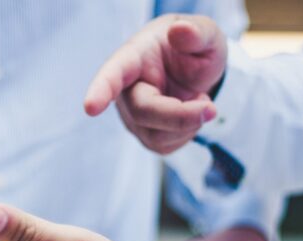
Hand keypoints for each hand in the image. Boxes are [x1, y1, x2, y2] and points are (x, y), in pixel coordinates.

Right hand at [84, 14, 227, 153]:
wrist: (194, 71)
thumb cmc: (193, 49)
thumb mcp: (205, 34)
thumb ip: (197, 32)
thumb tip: (181, 31)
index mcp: (133, 58)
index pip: (112, 74)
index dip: (101, 90)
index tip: (91, 107)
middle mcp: (125, 90)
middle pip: (143, 112)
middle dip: (180, 116)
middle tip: (211, 109)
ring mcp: (132, 116)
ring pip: (155, 135)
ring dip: (188, 124)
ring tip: (200, 99)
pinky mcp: (145, 135)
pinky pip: (165, 146)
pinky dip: (188, 133)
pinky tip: (190, 113)